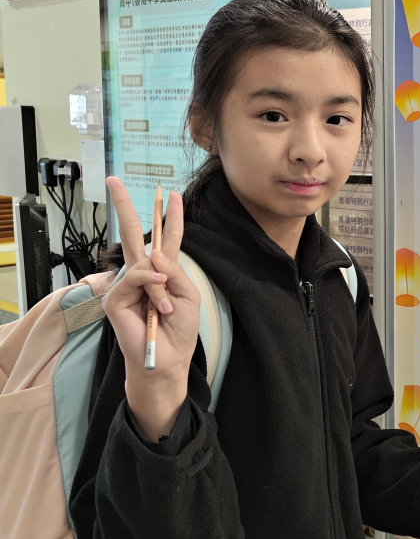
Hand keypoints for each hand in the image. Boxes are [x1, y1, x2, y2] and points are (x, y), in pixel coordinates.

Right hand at [102, 177, 200, 439]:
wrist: (168, 359)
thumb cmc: (179, 331)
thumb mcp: (188, 296)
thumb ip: (173, 271)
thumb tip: (152, 253)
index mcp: (162, 272)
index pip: (166, 240)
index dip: (170, 218)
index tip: (173, 195)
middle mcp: (140, 275)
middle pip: (131, 234)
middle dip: (124, 206)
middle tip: (113, 179)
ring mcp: (125, 286)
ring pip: (141, 264)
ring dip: (160, 286)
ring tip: (167, 308)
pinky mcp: (113, 300)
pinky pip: (133, 280)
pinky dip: (148, 287)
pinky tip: (158, 302)